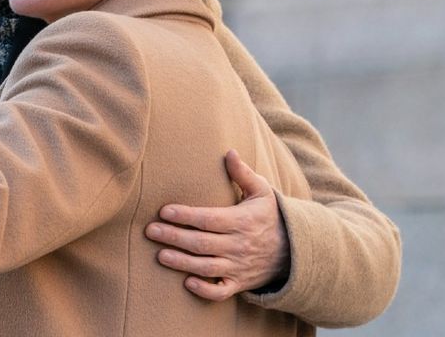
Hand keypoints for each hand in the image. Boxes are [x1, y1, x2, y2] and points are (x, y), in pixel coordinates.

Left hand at [144, 149, 288, 300]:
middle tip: (150, 231)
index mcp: (242, 221)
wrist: (294, 252)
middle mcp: (239, 245)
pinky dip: (205, 290)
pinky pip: (221, 292)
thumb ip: (243, 173)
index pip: (209, 219)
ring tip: (160, 255)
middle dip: (174, 237)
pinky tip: (187, 283)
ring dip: (182, 263)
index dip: (186, 216)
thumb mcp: (263, 192)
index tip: (164, 211)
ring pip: (207, 267)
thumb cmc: (271, 217)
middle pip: (202, 243)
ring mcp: (238, 267)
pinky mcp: (239, 283)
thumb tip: (230, 151)